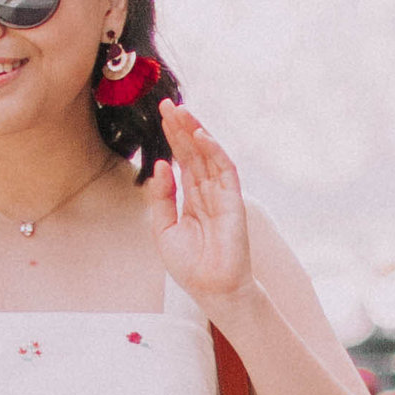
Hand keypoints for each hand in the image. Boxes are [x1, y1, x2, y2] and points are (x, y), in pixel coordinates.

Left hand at [147, 102, 251, 307]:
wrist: (212, 290)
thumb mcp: (164, 230)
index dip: (172, 138)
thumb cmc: (190, 266)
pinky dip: (214, 151)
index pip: (182, 161)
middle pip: (194, 152)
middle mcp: (207, 192)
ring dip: (196, 132)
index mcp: (191, 199)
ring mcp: (222, 195)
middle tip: (168, 104)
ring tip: (182, 111)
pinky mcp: (234, 201)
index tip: (161, 116)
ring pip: (209, 156)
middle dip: (181, 128)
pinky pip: (226, 170)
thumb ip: (161, 198)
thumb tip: (161, 166)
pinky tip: (201, 136)